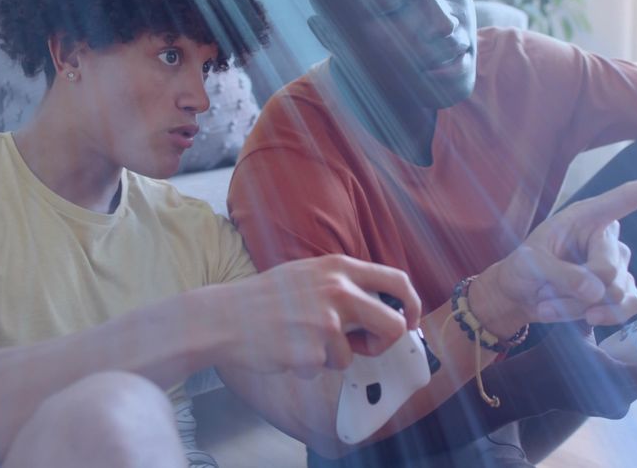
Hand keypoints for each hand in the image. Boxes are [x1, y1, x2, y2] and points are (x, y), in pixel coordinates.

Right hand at [218, 254, 420, 377]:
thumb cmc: (265, 298)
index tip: (408, 321)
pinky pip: (324, 369)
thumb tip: (381, 307)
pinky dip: (308, 367)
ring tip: (302, 343)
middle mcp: (338, 291)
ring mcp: (326, 322)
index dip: (411, 304)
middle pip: (394, 326)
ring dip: (332, 357)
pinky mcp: (312, 351)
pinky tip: (286, 351)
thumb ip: (343, 284)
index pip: (397, 280)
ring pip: (353, 356)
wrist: (224, 317)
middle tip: (364, 348)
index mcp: (339, 268)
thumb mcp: (308, 273)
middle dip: (383, 344)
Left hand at [471, 164, 636, 336]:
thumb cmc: (524, 268)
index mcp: (587, 216)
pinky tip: (583, 316)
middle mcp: (607, 238)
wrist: (522, 296)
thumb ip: (560, 274)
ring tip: (554, 302)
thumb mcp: (529, 264)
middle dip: (575, 289)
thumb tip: (596, 292)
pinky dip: (603, 317)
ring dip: (580, 307)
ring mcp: (619, 265)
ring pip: (615, 293)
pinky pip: (628, 307)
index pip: (626, 198)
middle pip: (609, 269)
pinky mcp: (622, 290)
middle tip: (547, 290)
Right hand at [491, 323, 636, 418]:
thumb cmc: (554, 354)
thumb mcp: (574, 330)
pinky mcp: (612, 412)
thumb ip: (595, 313)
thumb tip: (609, 294)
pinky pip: (628, 393)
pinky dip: (625, 381)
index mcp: (611, 376)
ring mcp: (616, 408)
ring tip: (621, 356)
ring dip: (635, 372)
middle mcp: (618, 397)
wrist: (536, 384)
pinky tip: (611, 368)